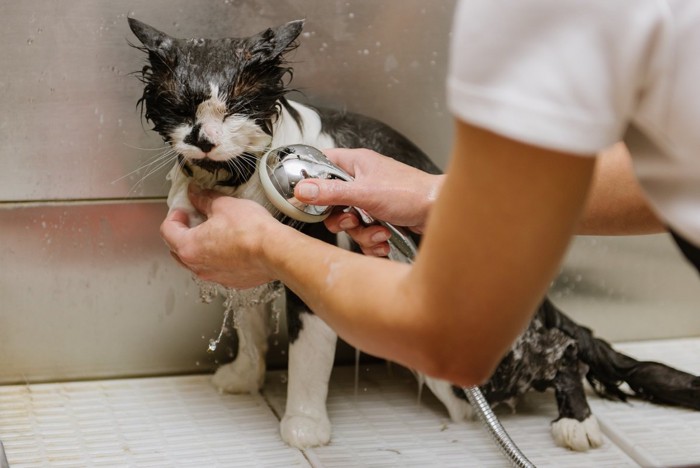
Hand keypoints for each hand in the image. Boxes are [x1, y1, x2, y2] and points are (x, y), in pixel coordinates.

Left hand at [160, 184, 280, 288]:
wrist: (275, 251)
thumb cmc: (250, 230)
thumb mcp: (223, 204)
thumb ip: (204, 199)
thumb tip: (196, 194)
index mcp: (189, 247)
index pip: (167, 230)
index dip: (174, 215)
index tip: (183, 208)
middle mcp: (198, 267)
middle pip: (178, 249)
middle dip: (183, 233)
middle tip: (194, 219)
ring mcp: (215, 277)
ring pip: (198, 262)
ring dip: (200, 247)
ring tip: (215, 232)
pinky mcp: (232, 282)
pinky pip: (217, 270)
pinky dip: (218, 258)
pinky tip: (231, 246)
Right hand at [293, 148, 443, 255]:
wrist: (439, 212)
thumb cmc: (412, 193)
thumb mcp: (365, 193)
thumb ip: (331, 192)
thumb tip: (303, 190)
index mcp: (356, 163)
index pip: (322, 164)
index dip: (311, 179)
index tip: (307, 196)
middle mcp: (362, 180)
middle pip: (332, 202)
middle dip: (341, 219)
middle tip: (351, 220)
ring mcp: (371, 200)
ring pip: (349, 222)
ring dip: (362, 233)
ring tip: (378, 231)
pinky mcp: (380, 217)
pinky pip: (364, 233)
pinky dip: (373, 241)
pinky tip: (385, 239)